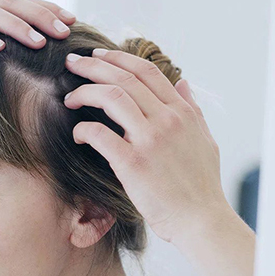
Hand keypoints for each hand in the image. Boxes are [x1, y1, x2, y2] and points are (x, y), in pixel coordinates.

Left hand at [63, 50, 227, 244]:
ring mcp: (150, 140)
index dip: (117, 58)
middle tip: (71, 63)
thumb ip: (193, 109)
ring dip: (84, 92)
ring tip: (69, 97)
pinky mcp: (132, 163)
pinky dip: (83, 129)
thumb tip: (183, 83)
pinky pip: (99, 134)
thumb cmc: (201, 184)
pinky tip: (78, 134)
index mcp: (182, 112)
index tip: (97, 56)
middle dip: (92, 66)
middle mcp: (167, 120)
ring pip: (111, 97)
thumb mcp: (204, 139)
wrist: (200, 219)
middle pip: (124, 78)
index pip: (146, 71)